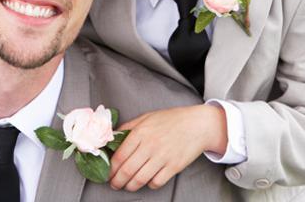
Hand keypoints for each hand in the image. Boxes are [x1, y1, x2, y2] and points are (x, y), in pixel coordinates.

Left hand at [109, 105, 226, 190]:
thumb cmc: (170, 120)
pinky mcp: (174, 166)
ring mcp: (163, 157)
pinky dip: (149, 185)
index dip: (111, 168)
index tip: (107, 173)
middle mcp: (150, 145)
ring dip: (130, 186)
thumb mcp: (146, 118)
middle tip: (114, 184)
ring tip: (127, 186)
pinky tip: (147, 181)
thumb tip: (112, 138)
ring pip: (140, 179)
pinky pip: (157, 182)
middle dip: (117, 181)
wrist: (197, 124)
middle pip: (127, 170)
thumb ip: (128, 128)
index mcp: (140, 132)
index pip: (120, 155)